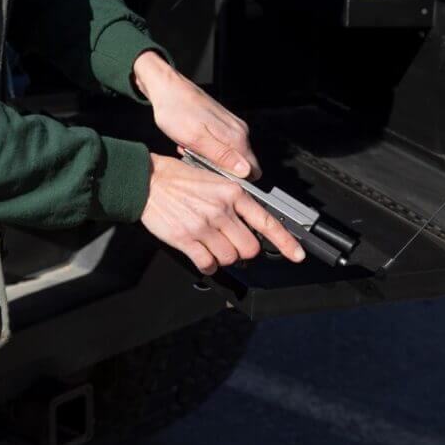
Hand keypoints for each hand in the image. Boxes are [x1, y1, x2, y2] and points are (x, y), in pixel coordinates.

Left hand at [132, 50, 261, 178]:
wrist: (166, 88)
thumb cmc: (176, 112)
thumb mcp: (195, 139)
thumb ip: (222, 156)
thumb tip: (246, 171)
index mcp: (236, 137)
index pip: (253, 170)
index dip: (236, 180)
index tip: (215, 176)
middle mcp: (239, 130)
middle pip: (241, 165)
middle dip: (221, 170)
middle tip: (197, 161)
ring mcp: (231, 126)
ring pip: (229, 156)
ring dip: (211, 159)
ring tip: (190, 150)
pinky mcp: (222, 123)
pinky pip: (221, 146)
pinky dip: (206, 149)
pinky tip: (191, 143)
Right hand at [140, 155, 304, 272]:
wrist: (147, 181)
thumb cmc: (178, 179)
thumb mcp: (214, 179)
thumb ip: (234, 201)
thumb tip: (250, 224)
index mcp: (232, 193)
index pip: (267, 221)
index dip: (285, 242)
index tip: (297, 255)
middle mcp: (221, 210)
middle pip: (249, 248)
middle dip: (244, 251)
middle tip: (232, 243)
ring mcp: (204, 226)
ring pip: (230, 258)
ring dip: (224, 257)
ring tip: (212, 245)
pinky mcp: (186, 239)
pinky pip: (208, 264)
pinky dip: (208, 265)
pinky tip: (203, 255)